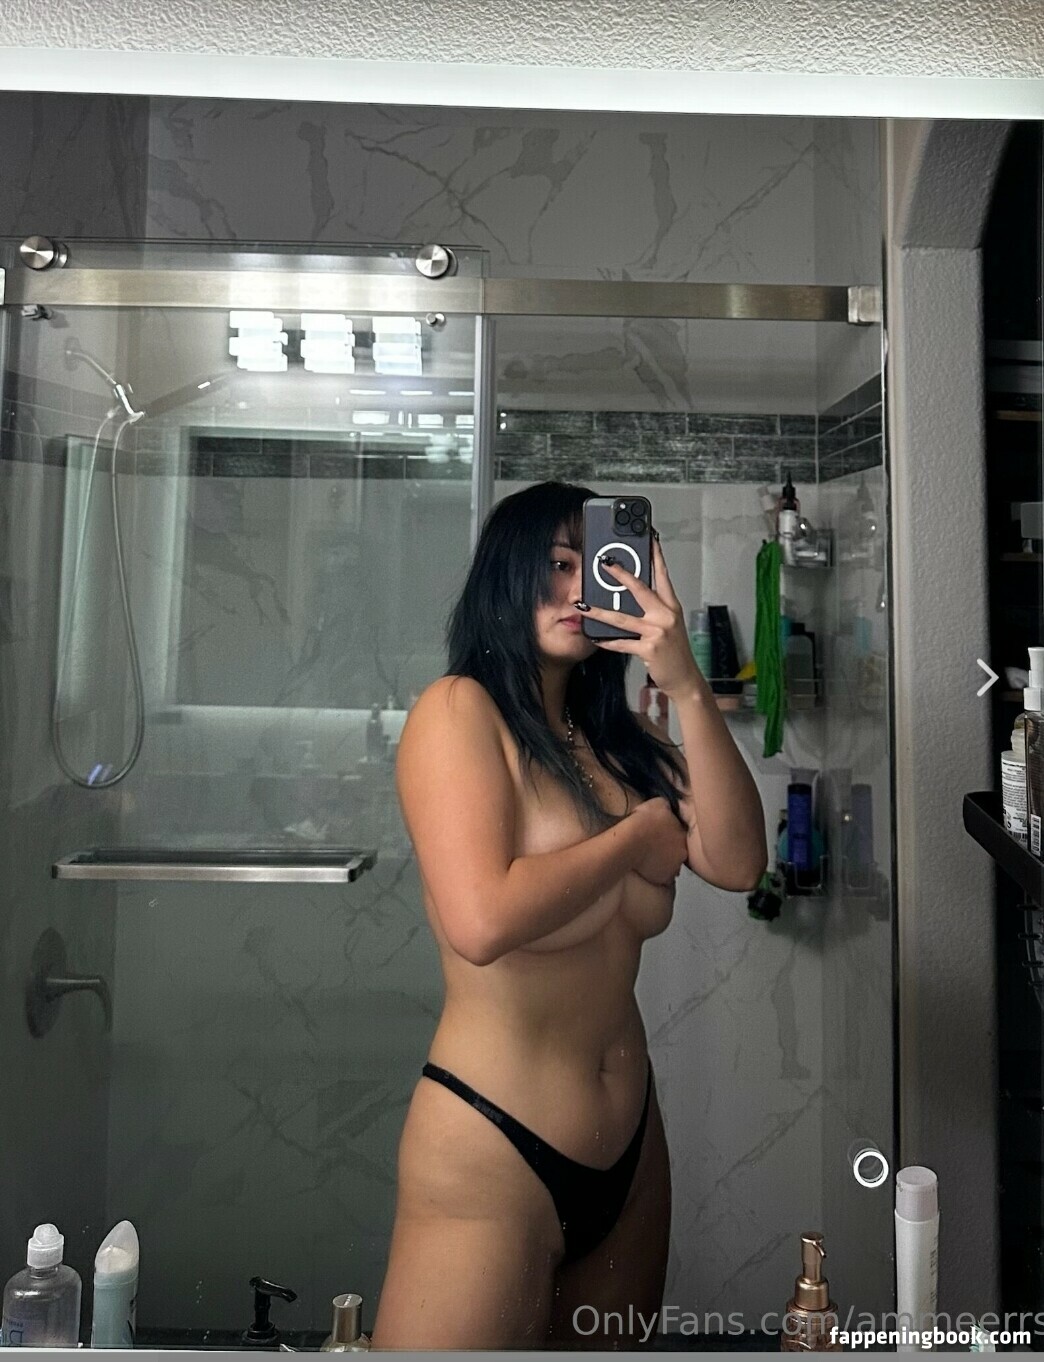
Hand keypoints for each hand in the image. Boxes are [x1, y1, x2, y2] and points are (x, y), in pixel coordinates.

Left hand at [576, 533, 704, 698]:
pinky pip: (622, 643)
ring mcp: (658, 632)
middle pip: (640, 589)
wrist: (685, 679)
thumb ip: (652, 611)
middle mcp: (666, 615)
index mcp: (671, 607)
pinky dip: (607, 642)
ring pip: (623, 618)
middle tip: (605, 563)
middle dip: (621, 575)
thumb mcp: (668, 626)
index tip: (649, 540)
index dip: (656, 557)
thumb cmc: (675, 652)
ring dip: (599, 612)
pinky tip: (596, 639)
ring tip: (583, 606)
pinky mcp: (649, 649)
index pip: (663, 576)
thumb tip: (627, 599)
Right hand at [629, 797, 688, 884]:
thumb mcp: (659, 803)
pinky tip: (646, 866)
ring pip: (672, 865)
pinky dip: (656, 873)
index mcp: (683, 834)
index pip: (681, 834)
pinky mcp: (664, 879)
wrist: (631, 841)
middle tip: (654, 845)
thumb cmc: (643, 822)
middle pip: (678, 851)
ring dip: (663, 861)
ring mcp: (674, 867)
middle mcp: (683, 852)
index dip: (671, 833)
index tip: (660, 833)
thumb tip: (669, 808)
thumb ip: (668, 807)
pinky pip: (663, 878)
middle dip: (669, 849)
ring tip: (648, 856)